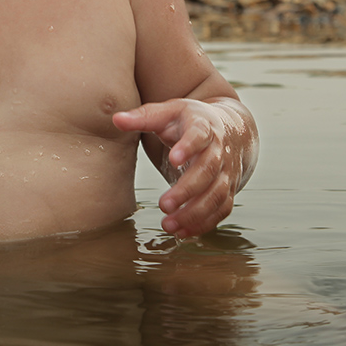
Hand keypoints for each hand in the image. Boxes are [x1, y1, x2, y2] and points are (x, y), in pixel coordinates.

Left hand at [113, 98, 251, 237]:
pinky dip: (205, 223)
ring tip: (169, 225)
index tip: (173, 160)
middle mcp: (219, 149)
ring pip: (217, 194)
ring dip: (195, 213)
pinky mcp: (228, 189)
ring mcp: (226, 171)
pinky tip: (183, 232)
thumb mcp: (168, 113)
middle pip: (208, 170)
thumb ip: (143, 117)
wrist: (229, 130)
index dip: (188, 147)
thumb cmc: (190, 122)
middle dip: (187, 190)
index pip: (199, 135)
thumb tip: (116, 119)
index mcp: (203, 126)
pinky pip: (221, 209)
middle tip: (163, 205)